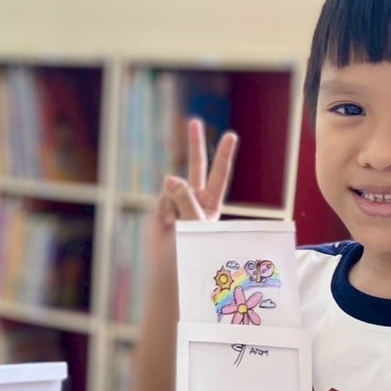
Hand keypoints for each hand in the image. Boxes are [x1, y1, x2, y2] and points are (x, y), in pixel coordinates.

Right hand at [149, 117, 238, 258]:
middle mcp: (194, 199)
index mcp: (211, 203)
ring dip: (174, 206)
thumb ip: (184, 199)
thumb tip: (170, 177)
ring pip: (174, 189)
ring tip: (175, 226)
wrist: (169, 268)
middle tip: (194, 121)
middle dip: (194, 144)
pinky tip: (165, 225)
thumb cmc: (190, 251)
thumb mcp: (194, 224)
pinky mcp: (160, 207)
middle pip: (196, 166)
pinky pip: (162, 199)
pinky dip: (163, 211)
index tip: (230, 135)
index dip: (223, 155)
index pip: (219, 175)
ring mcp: (176, 202)